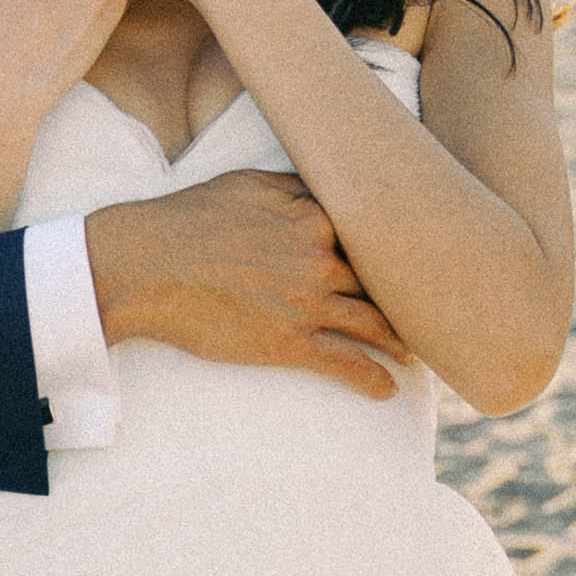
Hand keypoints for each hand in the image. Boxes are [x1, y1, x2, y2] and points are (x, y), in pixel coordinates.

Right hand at [85, 168, 409, 400]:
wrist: (144, 265)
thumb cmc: (187, 220)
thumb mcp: (246, 184)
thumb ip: (294, 188)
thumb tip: (325, 187)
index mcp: (313, 215)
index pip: (376, 232)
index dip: (400, 250)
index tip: (419, 260)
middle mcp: (319, 256)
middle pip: (383, 279)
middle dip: (409, 297)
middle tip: (431, 310)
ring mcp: (307, 301)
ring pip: (374, 323)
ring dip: (400, 341)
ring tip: (413, 354)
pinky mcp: (288, 343)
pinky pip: (347, 364)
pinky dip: (374, 379)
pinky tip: (388, 391)